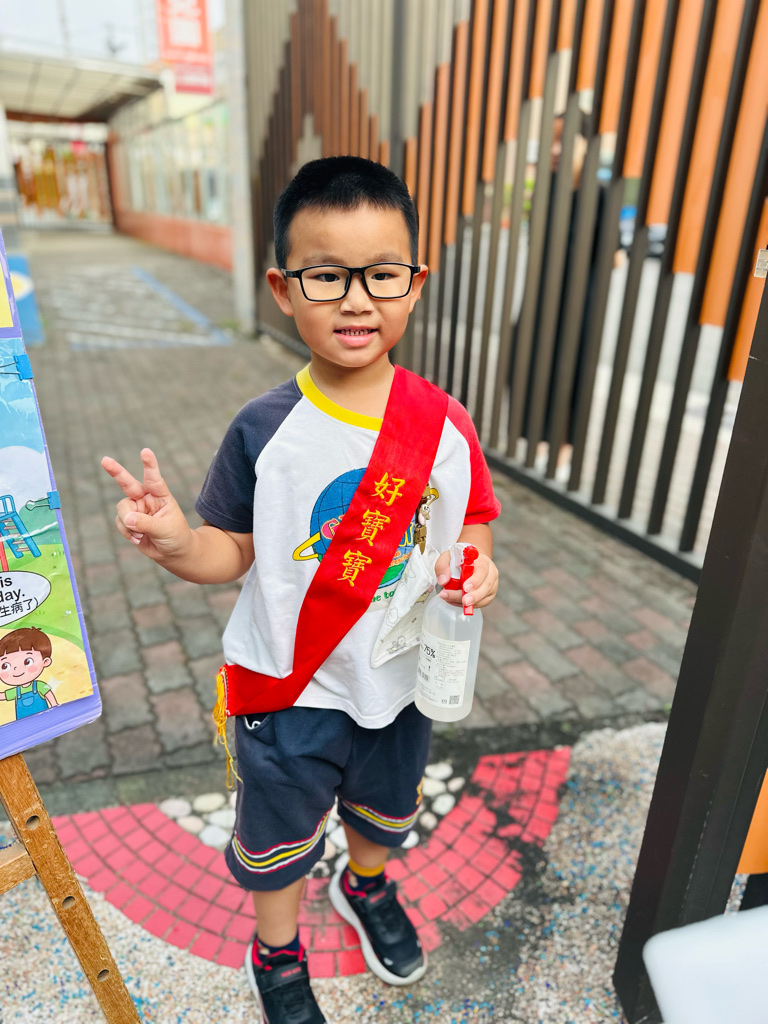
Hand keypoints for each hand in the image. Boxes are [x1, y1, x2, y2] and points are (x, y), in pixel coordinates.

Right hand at [101, 448, 192, 563]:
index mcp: (160, 495)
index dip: (149, 465)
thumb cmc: (176, 536)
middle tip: (105, 460)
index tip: (145, 451)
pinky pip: (120, 522)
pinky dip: (126, 532)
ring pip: (122, 509)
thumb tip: (128, 519)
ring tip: (140, 534)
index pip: (154, 478)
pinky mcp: (129, 521)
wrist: (172, 552)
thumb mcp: (165, 529)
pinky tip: (137, 539)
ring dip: (128, 523)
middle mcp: (146, 498)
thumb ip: (146, 523)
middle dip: (116, 472)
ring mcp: (136, 509)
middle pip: (127, 483)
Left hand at [433, 549, 498, 609]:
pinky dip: (469, 605)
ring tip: (452, 600)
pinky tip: (457, 601)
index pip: (482, 570)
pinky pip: (481, 603)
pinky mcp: (489, 595)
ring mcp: (492, 584)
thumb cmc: (459, 560)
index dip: (475, 580)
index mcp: (482, 560)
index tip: (465, 588)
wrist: (467, 564)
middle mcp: (490, 572)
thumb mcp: (447, 558)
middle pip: (486, 585)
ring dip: (469, 602)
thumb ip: (442, 566)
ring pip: (484, 597)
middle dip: (474, 596)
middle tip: (464, 601)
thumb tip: (443, 581)